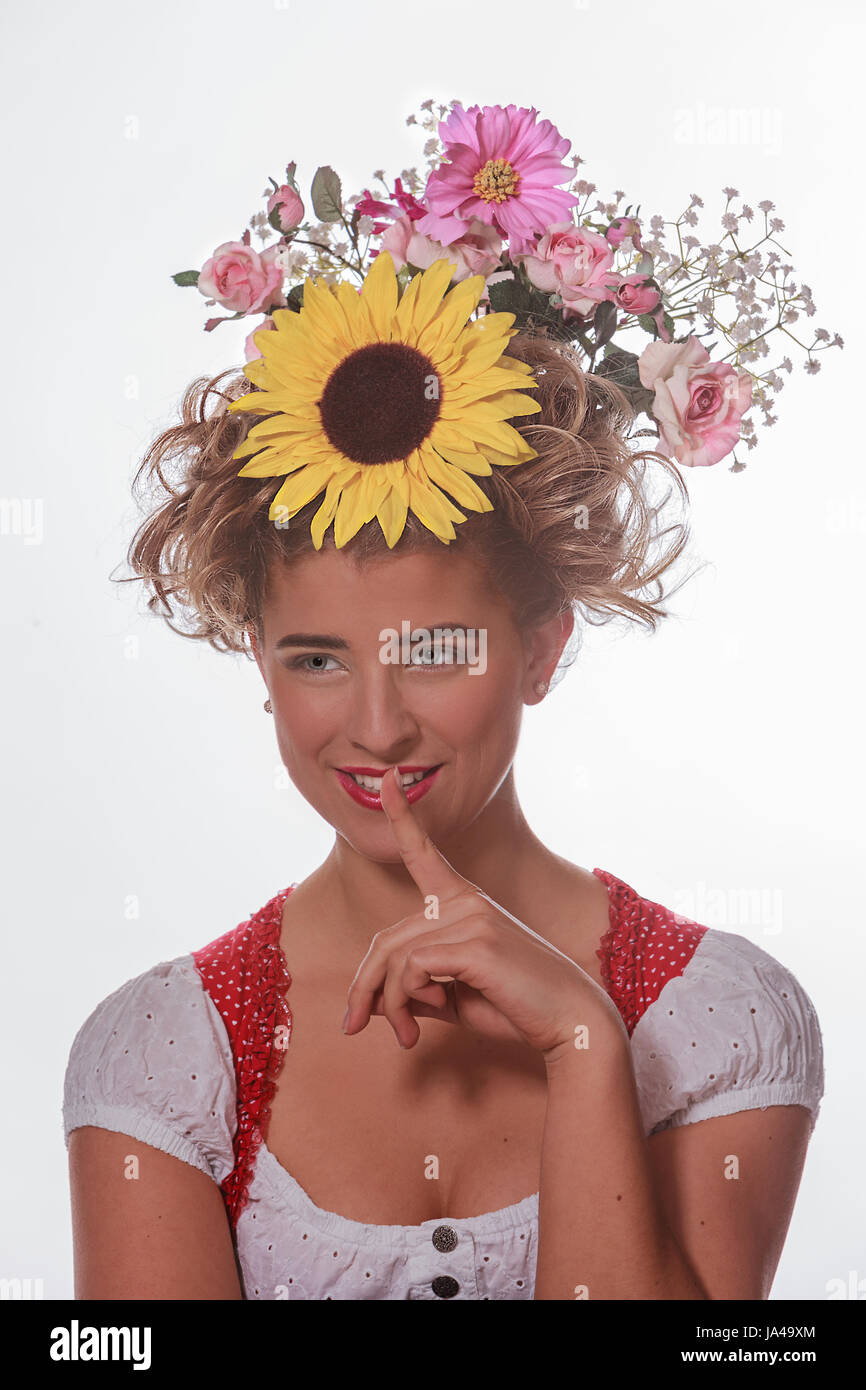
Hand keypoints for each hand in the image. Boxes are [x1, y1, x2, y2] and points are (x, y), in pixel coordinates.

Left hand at [341, 767, 612, 1060]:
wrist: (570, 1022)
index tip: (387, 779)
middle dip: (365, 987)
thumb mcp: (454, 992)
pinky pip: (412, 970)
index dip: (401, 815)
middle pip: (385, 939)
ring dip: (388, 1005)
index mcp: (463, 902)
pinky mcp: (476, 942)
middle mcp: (466, 901)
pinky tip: (431, 1018)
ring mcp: (473, 917)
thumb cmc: (515, 1006)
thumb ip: (418, 984)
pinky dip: (408, 1001)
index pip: (423, 852)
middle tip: (355, 1026)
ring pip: (394, 959)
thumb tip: (380, 1000)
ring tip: (408, 1036)